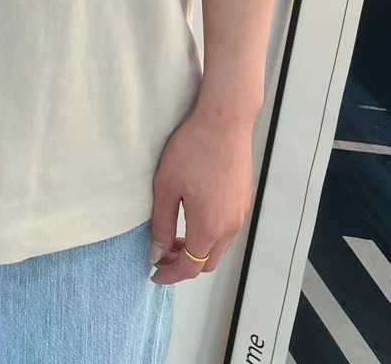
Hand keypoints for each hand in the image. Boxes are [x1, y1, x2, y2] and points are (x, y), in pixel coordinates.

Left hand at [149, 104, 255, 283]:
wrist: (224, 123)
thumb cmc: (191, 151)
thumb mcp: (166, 187)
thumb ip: (161, 223)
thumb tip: (157, 251)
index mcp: (209, 228)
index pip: (189, 267)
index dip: (170, 274)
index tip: (154, 274)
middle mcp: (229, 227)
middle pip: (207, 262)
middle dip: (182, 264)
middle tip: (160, 253)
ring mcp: (240, 214)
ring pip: (219, 247)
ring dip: (196, 249)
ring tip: (172, 235)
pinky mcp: (243, 201)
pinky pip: (226, 231)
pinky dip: (208, 235)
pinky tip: (191, 217)